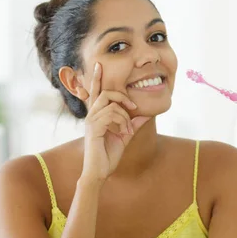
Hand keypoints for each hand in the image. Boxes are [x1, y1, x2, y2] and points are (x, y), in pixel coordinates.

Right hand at [81, 63, 150, 181]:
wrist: (99, 173)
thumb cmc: (108, 156)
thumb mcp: (125, 137)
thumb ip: (133, 125)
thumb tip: (145, 115)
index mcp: (97, 116)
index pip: (96, 93)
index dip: (96, 78)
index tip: (99, 64)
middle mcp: (91, 116)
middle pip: (104, 92)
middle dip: (121, 95)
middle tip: (134, 107)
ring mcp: (91, 121)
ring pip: (110, 104)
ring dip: (124, 116)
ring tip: (128, 130)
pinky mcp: (93, 128)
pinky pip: (111, 115)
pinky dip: (122, 122)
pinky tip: (124, 134)